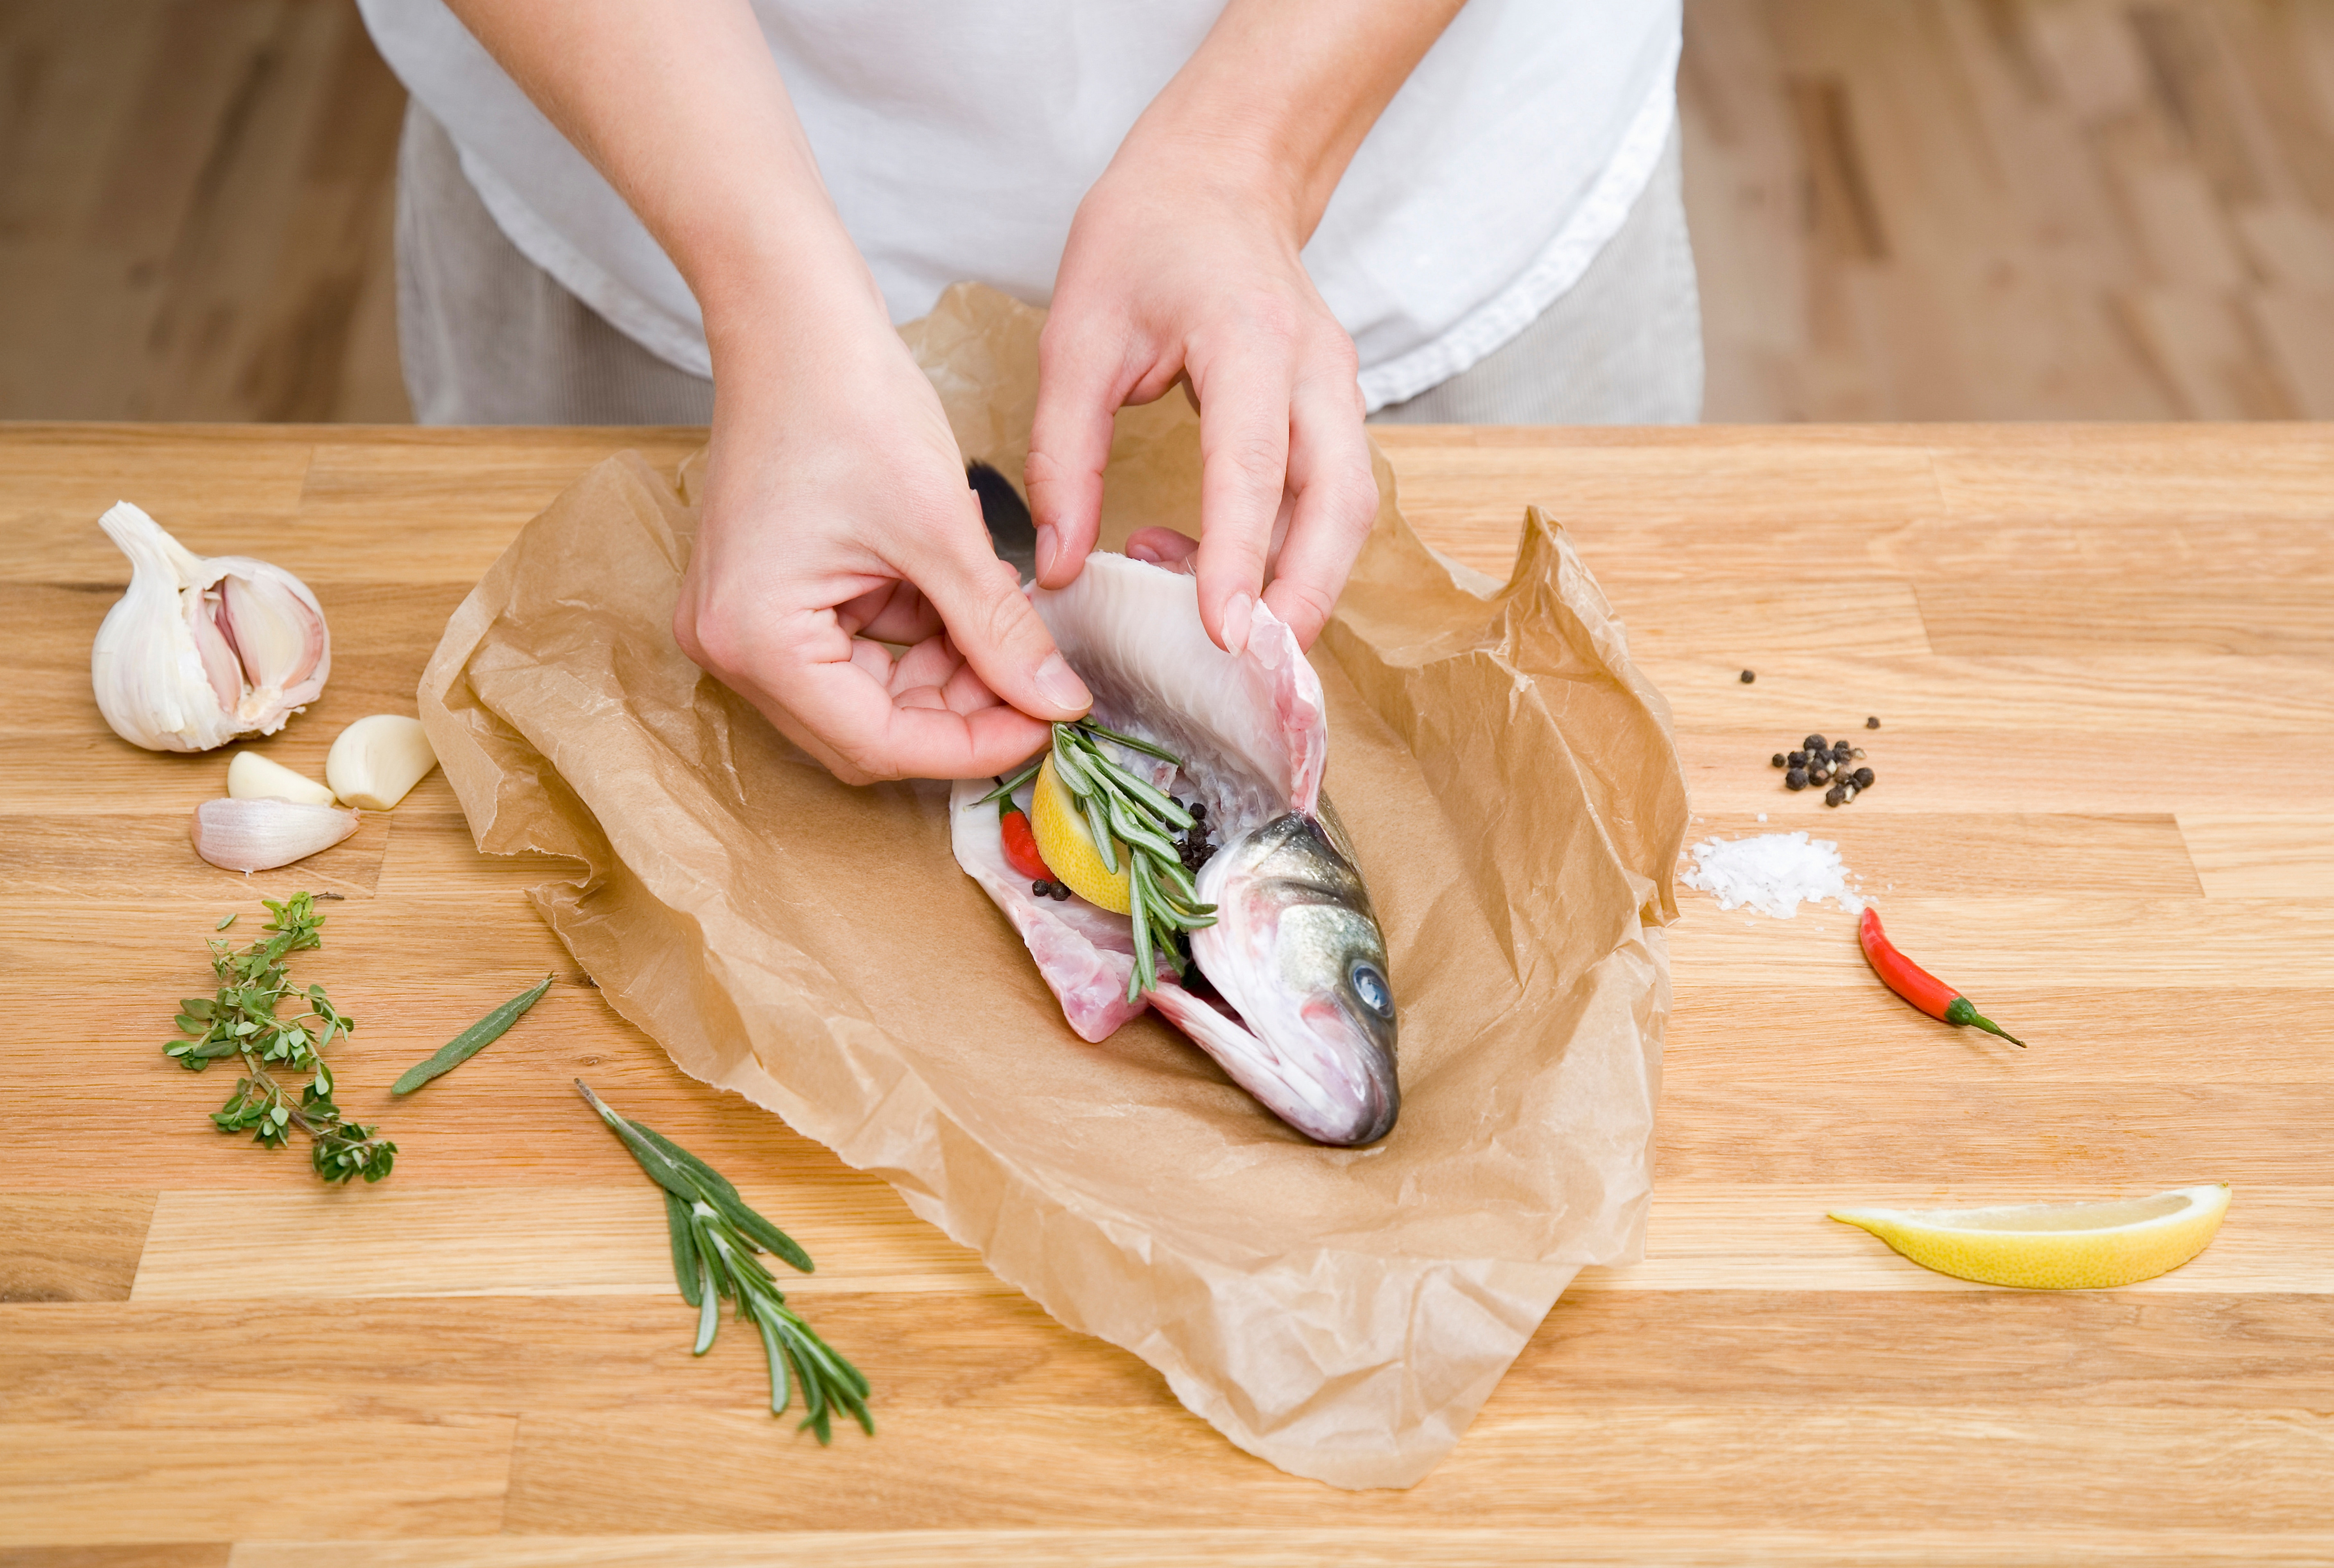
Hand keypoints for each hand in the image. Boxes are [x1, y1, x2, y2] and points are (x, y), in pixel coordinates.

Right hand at [673, 305, 1091, 784]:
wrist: (793, 318)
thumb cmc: (846, 400)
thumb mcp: (940, 529)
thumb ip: (998, 630)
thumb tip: (1058, 704)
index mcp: (755, 638)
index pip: (877, 744)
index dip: (971, 748)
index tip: (1047, 727)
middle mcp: (732, 647)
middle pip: (866, 734)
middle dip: (958, 717)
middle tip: (1041, 687)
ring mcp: (745, 624)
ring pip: (868, 699)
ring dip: (945, 678)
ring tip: (1009, 629)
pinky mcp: (771, 599)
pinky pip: (856, 652)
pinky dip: (918, 640)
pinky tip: (964, 600)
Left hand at [1025, 152, 1378, 654]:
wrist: (1220, 174)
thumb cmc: (1144, 238)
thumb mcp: (1076, 335)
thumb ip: (1064, 456)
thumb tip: (1061, 567)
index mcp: (1250, 338)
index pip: (1255, 465)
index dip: (1240, 555)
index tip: (1224, 634)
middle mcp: (1318, 370)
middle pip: (1340, 506)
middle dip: (1304, 598)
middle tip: (1249, 673)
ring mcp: (1341, 392)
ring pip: (1349, 514)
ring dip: (1299, 585)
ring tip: (1212, 626)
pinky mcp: (1337, 414)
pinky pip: (1332, 503)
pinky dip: (1289, 555)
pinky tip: (1212, 572)